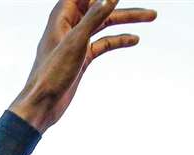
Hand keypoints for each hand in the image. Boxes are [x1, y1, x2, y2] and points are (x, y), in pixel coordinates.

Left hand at [10, 0, 157, 131]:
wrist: (42, 105)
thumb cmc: (52, 73)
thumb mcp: (76, 41)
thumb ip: (94, 16)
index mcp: (61, 16)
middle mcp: (69, 25)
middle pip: (99, 6)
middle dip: (122, 4)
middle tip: (148, 8)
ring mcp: (76, 42)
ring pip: (104, 24)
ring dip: (126, 19)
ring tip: (151, 16)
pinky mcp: (82, 57)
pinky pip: (103, 43)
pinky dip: (118, 40)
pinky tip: (134, 39)